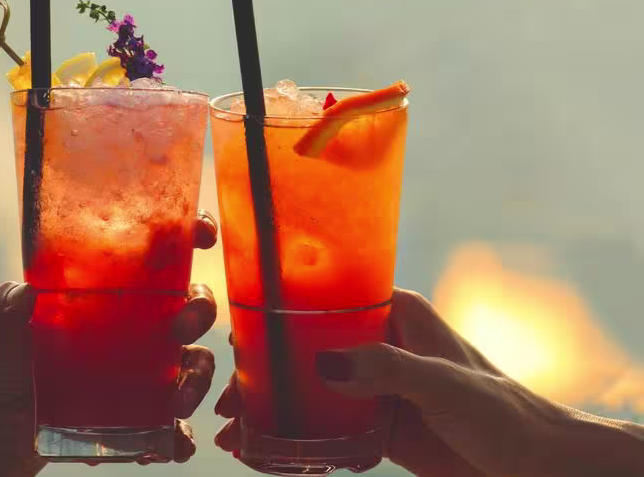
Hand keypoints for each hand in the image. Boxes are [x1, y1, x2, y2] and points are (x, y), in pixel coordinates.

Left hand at [0, 212, 218, 476]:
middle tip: (182, 329)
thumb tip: (22, 293)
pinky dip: (180, 437)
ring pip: (192, 364)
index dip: (189, 236)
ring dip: (196, 380)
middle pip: (189, 306)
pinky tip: (174, 446)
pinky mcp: (138, 415)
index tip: (202, 236)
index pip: (158, 255)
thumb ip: (7, 310)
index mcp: (110, 293)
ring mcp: (140, 371)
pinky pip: (173, 425)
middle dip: (200, 311)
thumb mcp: (0, 335)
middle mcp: (134, 327)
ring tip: (177, 404)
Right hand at [214, 288, 643, 476]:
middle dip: (263, 373)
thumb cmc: (501, 411)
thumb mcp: (442, 383)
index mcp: (394, 312)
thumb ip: (386, 369)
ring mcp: (373, 383)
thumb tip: (322, 363)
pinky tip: (265, 451)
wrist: (532, 466)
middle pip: (305, 348)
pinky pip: (325, 423)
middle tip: (226, 401)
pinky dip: (295, 435)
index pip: (324, 300)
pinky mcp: (375, 420)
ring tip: (232, 431)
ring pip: (308, 387)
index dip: (278, 315)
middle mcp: (377, 341)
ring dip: (271, 408)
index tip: (238, 339)